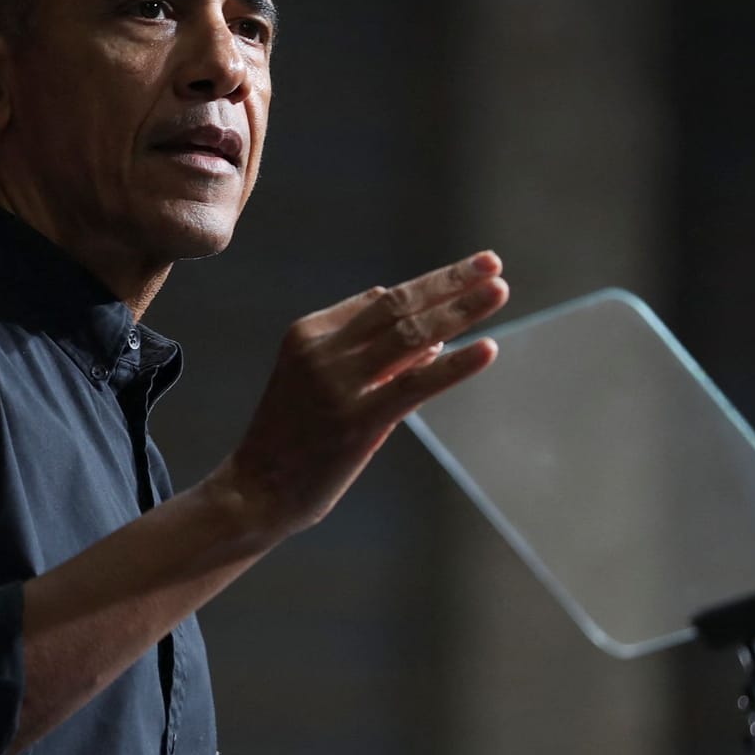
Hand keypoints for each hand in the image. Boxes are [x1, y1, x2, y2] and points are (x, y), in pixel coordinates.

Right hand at [210, 251, 508, 539]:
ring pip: (410, 334)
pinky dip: (455, 365)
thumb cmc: (293, 439)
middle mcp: (321, 350)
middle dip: (449, 281)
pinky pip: (415, 384)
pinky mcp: (356, 421)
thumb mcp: (322, 383)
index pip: (379, 302)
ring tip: (498, 290)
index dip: (429, 287)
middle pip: (397, 304)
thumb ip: (375, 359)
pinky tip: (487, 348)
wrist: (255, 491)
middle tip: (492, 263)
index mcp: (308, 332)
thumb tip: (434, 337)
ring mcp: (337, 384)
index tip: (467, 274)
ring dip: (459, 309)